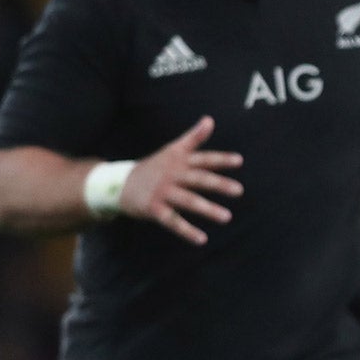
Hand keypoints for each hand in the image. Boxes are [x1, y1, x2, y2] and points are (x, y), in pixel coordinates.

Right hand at [119, 116, 242, 244]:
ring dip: (207, 209)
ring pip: (188, 201)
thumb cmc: (155, 167)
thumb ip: (193, 138)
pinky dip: (187, 231)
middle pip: (197, 179)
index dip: (220, 159)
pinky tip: (202, 240)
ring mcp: (162, 192)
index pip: (202, 159)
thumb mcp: (172, 150)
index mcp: (178, 161)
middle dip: (218, 184)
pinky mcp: (154, 209)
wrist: (120, 184)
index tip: (239, 161)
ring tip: (227, 217)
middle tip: (239, 190)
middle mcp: (172, 175)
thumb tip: (210, 119)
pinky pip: (172, 221)